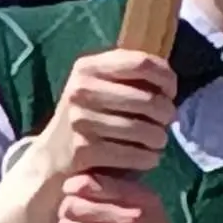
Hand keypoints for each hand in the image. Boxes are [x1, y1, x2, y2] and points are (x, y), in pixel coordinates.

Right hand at [31, 50, 175, 188]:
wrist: (52, 156)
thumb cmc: (88, 117)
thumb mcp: (97, 86)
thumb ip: (128, 75)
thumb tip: (169, 80)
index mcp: (87, 68)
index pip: (141, 63)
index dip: (166, 78)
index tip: (170, 92)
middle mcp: (81, 90)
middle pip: (150, 99)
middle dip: (166, 114)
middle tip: (163, 122)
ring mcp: (81, 121)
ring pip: (146, 130)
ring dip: (159, 139)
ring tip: (155, 141)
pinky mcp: (84, 150)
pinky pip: (136, 155)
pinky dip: (148, 159)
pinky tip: (145, 157)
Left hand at [49, 172, 201, 222]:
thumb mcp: (149, 208)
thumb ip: (121, 189)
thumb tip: (78, 178)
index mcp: (139, 199)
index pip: (90, 182)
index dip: (73, 187)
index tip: (71, 193)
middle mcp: (128, 219)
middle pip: (71, 205)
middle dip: (66, 211)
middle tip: (71, 219)